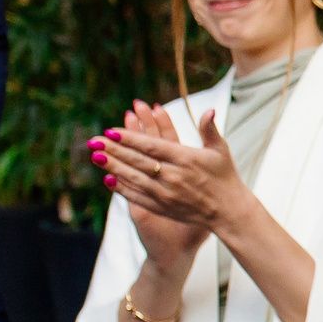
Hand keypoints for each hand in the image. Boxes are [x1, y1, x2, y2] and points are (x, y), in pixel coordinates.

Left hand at [88, 101, 216, 273]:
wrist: (229, 211)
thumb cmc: (225, 177)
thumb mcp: (220, 150)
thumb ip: (210, 129)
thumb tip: (209, 110)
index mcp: (186, 159)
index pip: (151, 146)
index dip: (129, 138)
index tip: (111, 131)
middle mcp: (174, 176)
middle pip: (137, 161)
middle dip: (113, 150)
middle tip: (93, 141)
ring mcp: (166, 193)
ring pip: (134, 178)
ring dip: (113, 167)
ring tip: (95, 156)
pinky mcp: (163, 207)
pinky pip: (137, 196)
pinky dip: (122, 188)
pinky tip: (108, 179)